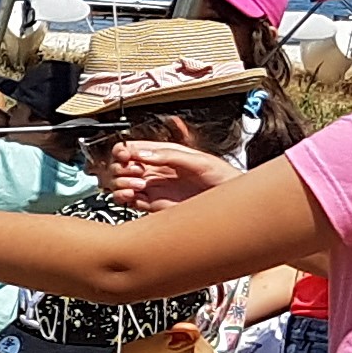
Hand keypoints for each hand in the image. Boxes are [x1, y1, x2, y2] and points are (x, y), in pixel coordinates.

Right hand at [103, 140, 235, 211]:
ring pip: (119, 182)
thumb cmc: (223, 177)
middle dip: (121, 167)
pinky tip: (132, 194)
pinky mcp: (152, 204)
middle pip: (121, 164)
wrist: (232, 204)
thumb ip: (169, 155)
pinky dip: (122, 196)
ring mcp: (152, 188)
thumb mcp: (199, 160)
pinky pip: (126, 199)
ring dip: (121, 182)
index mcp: (163, 154)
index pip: (132, 147)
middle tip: (136, 171)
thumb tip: (142, 154)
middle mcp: (155, 170)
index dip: (123, 150)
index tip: (126, 155)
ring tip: (138, 184)